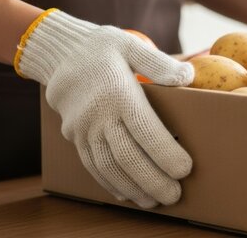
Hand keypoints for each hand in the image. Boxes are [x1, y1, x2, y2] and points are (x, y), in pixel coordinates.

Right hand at [15, 10, 193, 207]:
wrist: (59, 53)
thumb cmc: (102, 48)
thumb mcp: (130, 45)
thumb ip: (159, 63)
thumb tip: (188, 76)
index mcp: (118, 92)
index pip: (144, 129)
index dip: (165, 153)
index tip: (185, 169)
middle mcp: (98, 114)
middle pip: (127, 156)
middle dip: (152, 180)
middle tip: (174, 196)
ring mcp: (83, 128)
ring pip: (108, 166)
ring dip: (132, 187)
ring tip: (154, 202)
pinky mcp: (74, 136)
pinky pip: (91, 165)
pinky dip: (109, 183)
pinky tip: (126, 193)